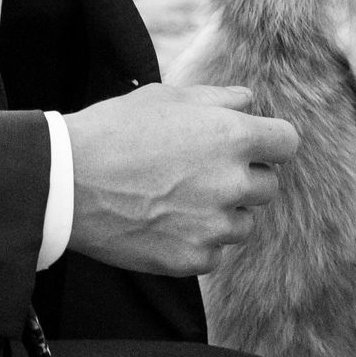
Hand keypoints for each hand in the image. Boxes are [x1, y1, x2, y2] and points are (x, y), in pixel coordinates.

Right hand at [67, 82, 298, 274]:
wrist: (68, 180)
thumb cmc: (114, 130)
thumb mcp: (164, 97)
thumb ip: (216, 98)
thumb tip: (248, 100)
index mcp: (232, 136)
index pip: (287, 142)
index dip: (269, 142)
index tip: (251, 146)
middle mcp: (233, 182)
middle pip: (268, 186)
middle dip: (243, 178)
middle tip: (198, 172)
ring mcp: (216, 226)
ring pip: (243, 223)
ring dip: (222, 213)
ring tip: (176, 198)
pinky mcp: (195, 259)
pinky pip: (215, 253)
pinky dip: (196, 241)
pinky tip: (163, 223)